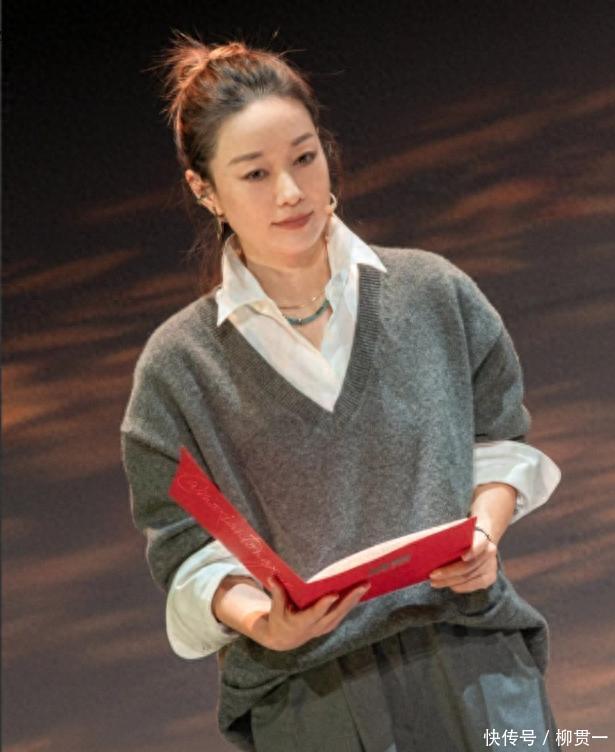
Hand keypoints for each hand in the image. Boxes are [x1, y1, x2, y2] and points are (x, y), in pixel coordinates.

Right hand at [253, 576, 370, 651]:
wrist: (283, 640)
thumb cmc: (278, 621)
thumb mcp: (275, 609)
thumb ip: (277, 593)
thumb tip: (272, 576)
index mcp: (301, 624)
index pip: (314, 614)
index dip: (324, 605)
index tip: (334, 594)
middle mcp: (315, 628)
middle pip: (335, 613)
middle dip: (350, 599)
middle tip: (363, 585)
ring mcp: (323, 628)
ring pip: (342, 614)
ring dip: (354, 600)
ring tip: (365, 586)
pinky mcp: (328, 626)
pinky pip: (342, 614)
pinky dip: (351, 604)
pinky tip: (359, 593)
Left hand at [429, 529, 497, 592]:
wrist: (481, 539)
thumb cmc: (464, 536)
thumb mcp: (458, 532)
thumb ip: (449, 538)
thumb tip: (427, 545)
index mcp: (482, 537)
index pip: (479, 543)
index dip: (473, 550)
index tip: (463, 556)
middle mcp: (489, 552)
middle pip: (468, 565)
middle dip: (449, 572)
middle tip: (432, 575)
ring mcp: (491, 566)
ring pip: (468, 577)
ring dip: (449, 581)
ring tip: (434, 582)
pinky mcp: (490, 578)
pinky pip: (473, 585)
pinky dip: (459, 586)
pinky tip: (448, 585)